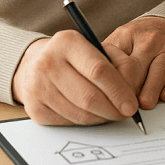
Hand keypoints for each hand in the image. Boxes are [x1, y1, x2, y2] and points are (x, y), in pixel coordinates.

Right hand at [12, 31, 139, 125]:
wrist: (33, 64)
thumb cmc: (70, 57)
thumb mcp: (90, 48)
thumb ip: (111, 64)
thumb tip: (131, 95)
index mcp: (67, 42)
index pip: (99, 71)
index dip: (119, 91)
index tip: (132, 104)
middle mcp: (48, 63)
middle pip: (89, 97)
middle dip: (113, 109)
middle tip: (125, 113)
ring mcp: (38, 87)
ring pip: (80, 114)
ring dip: (101, 118)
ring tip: (112, 113)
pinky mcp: (35, 108)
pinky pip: (68, 122)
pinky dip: (86, 122)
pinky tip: (93, 115)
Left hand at [103, 16, 164, 108]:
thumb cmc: (139, 38)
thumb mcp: (120, 40)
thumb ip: (107, 59)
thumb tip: (92, 86)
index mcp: (126, 36)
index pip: (115, 64)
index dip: (111, 86)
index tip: (108, 100)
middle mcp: (148, 39)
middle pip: (135, 71)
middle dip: (128, 92)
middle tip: (125, 109)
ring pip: (157, 75)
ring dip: (149, 94)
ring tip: (144, 105)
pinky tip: (164, 98)